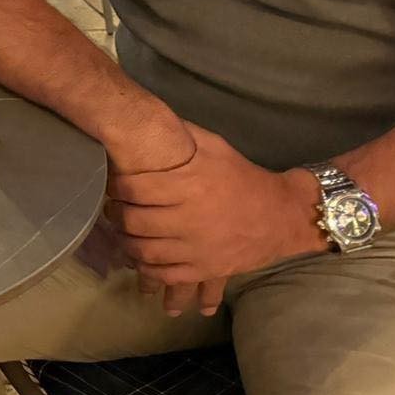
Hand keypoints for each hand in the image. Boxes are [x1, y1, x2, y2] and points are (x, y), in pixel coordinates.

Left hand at [106, 123, 321, 314]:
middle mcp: (192, 219)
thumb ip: (182, 135)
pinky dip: (147, 269)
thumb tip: (147, 120)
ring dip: (126, 243)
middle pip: (136, 221)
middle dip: (116, 215)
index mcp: (191, 184)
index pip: (137, 187)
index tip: (112, 183)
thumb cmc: (242, 176)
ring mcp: (198, 249)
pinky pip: (166, 275)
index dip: (118, 186)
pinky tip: (140, 258)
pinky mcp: (206, 269)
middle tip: (112, 209)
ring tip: (122, 232)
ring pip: (146, 251)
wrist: (282, 216)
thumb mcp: (214, 147)